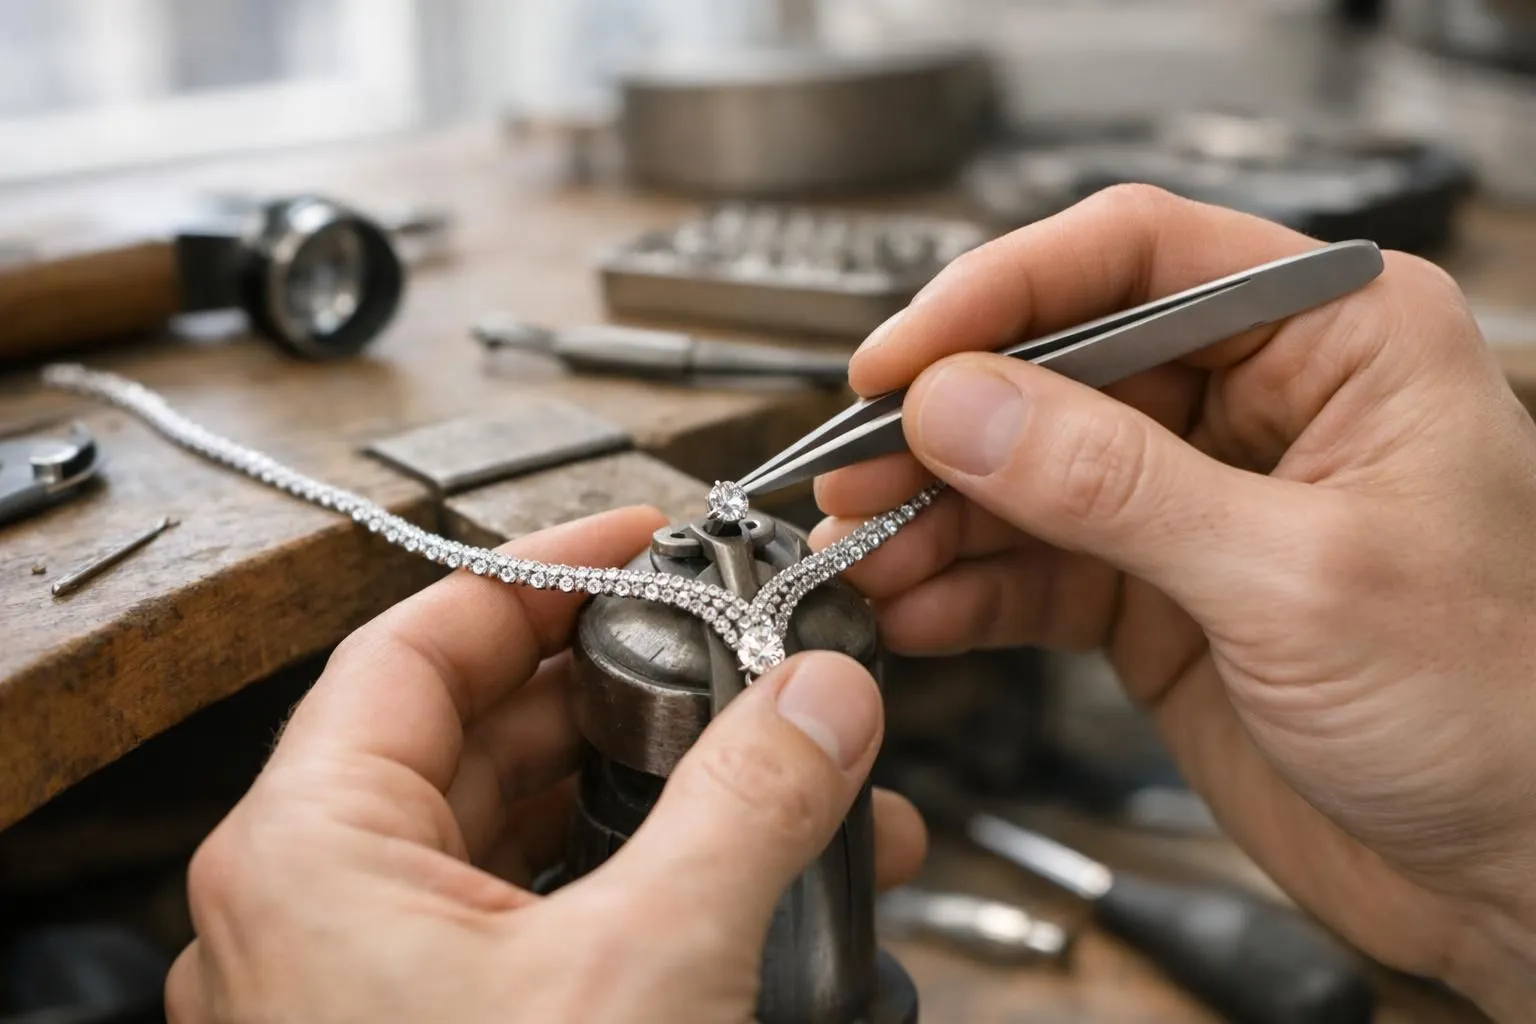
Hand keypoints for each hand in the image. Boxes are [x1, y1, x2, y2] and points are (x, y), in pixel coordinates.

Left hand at [166, 508, 924, 1023]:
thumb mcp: (647, 973)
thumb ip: (749, 807)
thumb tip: (822, 696)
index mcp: (311, 851)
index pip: (427, 637)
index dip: (545, 569)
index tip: (642, 537)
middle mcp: (325, 905)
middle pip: (496, 730)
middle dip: (646, 693)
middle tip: (746, 660)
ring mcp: (380, 980)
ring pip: (535, 830)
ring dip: (668, 796)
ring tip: (794, 778)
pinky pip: (549, 919)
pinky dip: (649, 885)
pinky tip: (757, 885)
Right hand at [813, 186, 1535, 1019]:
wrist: (1517, 873)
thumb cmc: (1505, 708)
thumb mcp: (1297, 578)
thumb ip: (1116, 485)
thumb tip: (965, 407)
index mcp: (1337, 337)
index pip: (1136, 257)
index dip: (1002, 294)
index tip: (904, 357)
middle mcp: (1258, 401)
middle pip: (1058, 365)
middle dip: (948, 423)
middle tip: (859, 468)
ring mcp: (1195, 500)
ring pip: (1027, 471)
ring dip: (938, 514)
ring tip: (870, 551)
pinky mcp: (1155, 592)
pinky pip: (1033, 566)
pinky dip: (967, 588)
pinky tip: (920, 607)